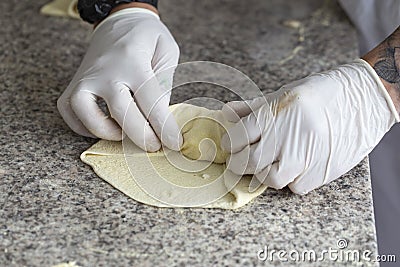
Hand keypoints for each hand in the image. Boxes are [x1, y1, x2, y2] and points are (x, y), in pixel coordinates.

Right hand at [57, 8, 181, 151]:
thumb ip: (165, 82)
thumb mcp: (167, 51)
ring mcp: (85, 78)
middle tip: (154, 146)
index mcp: (134, 61)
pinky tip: (102, 127)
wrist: (117, 22)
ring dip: (106, 133)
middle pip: (121, 112)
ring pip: (86, 114)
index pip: (151, 102)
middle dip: (141, 136)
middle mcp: (106, 71)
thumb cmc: (146, 38)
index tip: (175, 143)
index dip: (164, 128)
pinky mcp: (72, 84)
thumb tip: (159, 117)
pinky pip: (69, 112)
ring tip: (124, 135)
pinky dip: (83, 127)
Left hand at [221, 59, 398, 193]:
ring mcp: (306, 156)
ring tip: (268, 162)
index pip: (238, 137)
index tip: (231, 145)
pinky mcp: (322, 172)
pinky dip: (291, 179)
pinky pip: (295, 186)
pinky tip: (295, 165)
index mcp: (276, 113)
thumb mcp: (283, 94)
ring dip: (264, 173)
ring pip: (269, 179)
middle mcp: (288, 136)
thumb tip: (226, 112)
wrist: (361, 101)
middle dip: (239, 162)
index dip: (230, 143)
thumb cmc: (318, 94)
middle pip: (249, 161)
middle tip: (241, 158)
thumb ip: (252, 107)